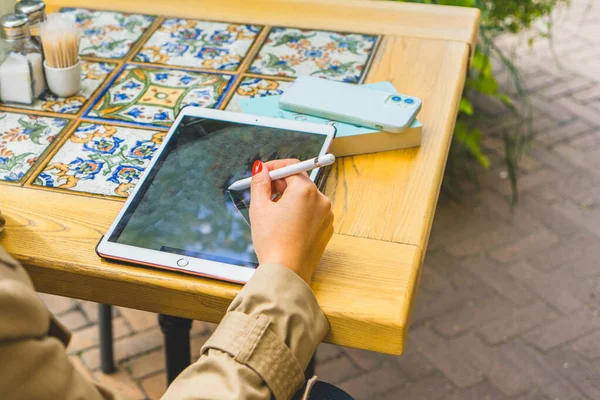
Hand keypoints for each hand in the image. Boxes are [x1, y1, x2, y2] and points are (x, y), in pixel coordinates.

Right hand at [249, 159, 333, 284]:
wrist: (286, 273)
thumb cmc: (272, 241)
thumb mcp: (259, 207)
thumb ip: (260, 183)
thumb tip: (260, 169)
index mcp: (305, 190)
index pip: (291, 166)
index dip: (274, 168)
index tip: (262, 173)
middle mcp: (321, 199)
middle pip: (299, 181)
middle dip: (281, 185)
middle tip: (263, 194)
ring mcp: (326, 215)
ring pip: (305, 198)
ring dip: (289, 200)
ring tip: (273, 215)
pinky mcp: (326, 229)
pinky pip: (312, 213)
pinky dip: (299, 213)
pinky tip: (285, 227)